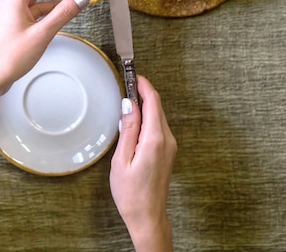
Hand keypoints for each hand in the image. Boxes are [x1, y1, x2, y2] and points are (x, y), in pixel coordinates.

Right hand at [110, 76, 176, 251]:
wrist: (147, 217)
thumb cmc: (131, 193)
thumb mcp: (122, 159)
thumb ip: (128, 129)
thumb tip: (129, 104)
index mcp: (155, 139)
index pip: (153, 101)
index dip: (143, 84)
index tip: (133, 75)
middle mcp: (166, 140)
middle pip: (157, 106)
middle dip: (142, 92)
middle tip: (127, 83)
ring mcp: (170, 146)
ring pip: (158, 115)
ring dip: (145, 104)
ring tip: (128, 100)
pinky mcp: (168, 152)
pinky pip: (159, 126)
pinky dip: (148, 117)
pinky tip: (135, 120)